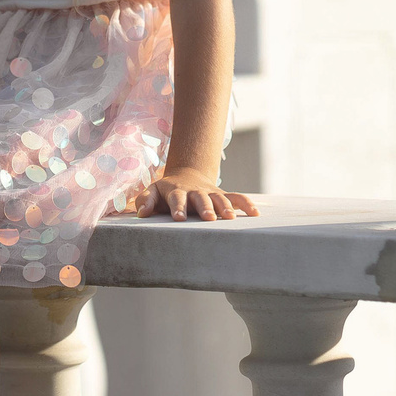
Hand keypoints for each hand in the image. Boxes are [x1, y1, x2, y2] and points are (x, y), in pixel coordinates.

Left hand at [137, 168, 257, 221]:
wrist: (186, 177)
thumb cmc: (165, 192)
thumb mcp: (152, 192)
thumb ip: (145, 201)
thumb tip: (141, 213)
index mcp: (176, 191)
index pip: (177, 198)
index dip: (178, 207)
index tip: (180, 218)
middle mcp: (195, 191)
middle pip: (200, 198)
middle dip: (205, 207)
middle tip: (209, 218)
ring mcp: (210, 193)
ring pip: (219, 198)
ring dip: (225, 207)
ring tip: (231, 218)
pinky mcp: (223, 196)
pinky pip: (237, 198)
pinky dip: (246, 204)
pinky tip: (255, 214)